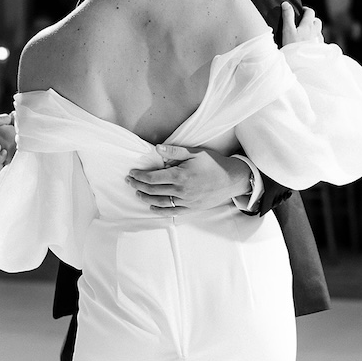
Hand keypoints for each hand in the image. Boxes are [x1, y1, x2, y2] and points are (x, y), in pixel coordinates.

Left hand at [126, 145, 251, 215]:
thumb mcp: (195, 153)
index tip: (132, 173)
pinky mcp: (191, 208)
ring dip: (146, 198)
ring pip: (160, 202)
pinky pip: (172, 211)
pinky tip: (152, 206)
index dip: (139, 176)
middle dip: (138, 185)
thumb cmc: (213, 163)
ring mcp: (186, 201)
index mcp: (180, 176)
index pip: (152, 178)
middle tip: (130, 181)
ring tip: (138, 193)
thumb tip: (157, 149)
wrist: (232, 179)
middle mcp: (181, 190)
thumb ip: (175, 152)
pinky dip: (159, 210)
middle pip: (153, 190)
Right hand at [281, 3, 323, 45]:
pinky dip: (315, 39)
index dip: (306, 9)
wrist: (300, 63)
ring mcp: (319, 41)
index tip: (301, 10)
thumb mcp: (287, 30)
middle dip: (311, 19)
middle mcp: (316, 32)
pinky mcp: (319, 49)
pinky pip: (319, 41)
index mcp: (309, 25)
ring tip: (306, 33)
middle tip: (303, 22)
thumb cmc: (293, 46)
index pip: (310, 12)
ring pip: (319, 31)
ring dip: (314, 29)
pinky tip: (309, 44)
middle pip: (317, 21)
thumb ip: (287, 16)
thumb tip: (286, 3)